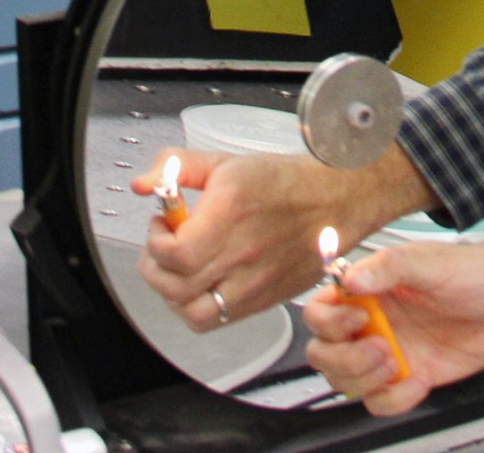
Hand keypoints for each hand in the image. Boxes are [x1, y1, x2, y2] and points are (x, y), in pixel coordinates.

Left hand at [136, 146, 428, 332]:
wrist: (340, 199)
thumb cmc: (287, 180)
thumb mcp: (227, 162)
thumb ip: (177, 168)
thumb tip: (143, 184)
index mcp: (230, 210)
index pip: (173, 253)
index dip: (155, 243)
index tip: (161, 225)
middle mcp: (242, 251)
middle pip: (176, 287)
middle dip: (156, 267)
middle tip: (165, 247)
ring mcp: (255, 281)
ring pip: (193, 313)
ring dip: (175, 294)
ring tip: (181, 270)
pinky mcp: (266, 299)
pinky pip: (219, 321)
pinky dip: (201, 309)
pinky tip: (205, 284)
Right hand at [301, 202, 483, 415]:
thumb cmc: (471, 270)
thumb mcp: (428, 262)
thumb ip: (387, 267)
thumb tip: (350, 279)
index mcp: (368, 291)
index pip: (320, 313)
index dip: (330, 322)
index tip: (358, 319)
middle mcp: (373, 323)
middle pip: (324, 354)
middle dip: (346, 359)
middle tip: (381, 348)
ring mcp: (390, 353)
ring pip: (347, 383)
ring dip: (366, 381)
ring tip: (398, 363)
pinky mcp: (411, 376)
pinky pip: (382, 402)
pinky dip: (394, 400)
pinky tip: (418, 381)